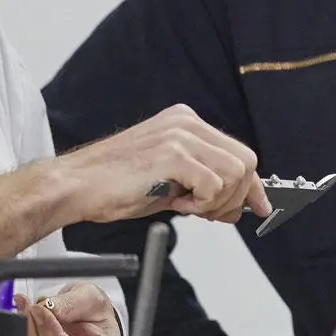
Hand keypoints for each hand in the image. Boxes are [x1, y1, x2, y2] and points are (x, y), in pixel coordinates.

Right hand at [0, 104, 272, 257]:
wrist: (76, 186)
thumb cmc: (114, 186)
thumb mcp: (168, 180)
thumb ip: (202, 183)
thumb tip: (240, 201)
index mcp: (185, 123)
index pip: (238, 152)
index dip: (252, 186)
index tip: (259, 207)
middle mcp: (186, 123)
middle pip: (245, 162)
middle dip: (235, 197)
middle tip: (206, 212)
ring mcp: (179, 135)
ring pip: (235, 174)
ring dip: (216, 201)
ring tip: (184, 205)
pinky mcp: (172, 153)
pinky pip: (213, 185)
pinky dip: (201, 203)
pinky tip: (175, 202)